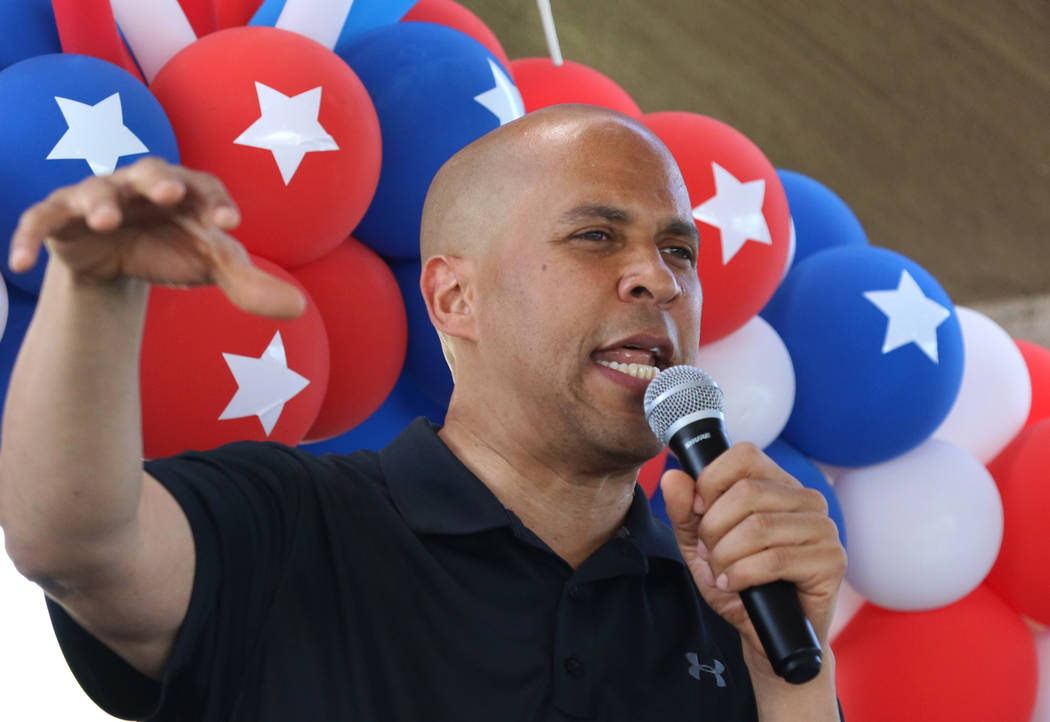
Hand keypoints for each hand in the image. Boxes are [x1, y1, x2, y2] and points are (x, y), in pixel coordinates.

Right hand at [8, 157, 304, 318]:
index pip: (207, 188)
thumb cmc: (175, 250)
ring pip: (94, 192)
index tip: (232, 227)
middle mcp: (140, 185)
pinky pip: (40, 222)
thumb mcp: (213, 268)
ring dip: (99, 203)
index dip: (218, 202)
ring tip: (107, 221)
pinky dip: (29, 238)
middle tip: (172, 194)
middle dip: (159, 182)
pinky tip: (19, 264)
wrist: (124, 260)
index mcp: (185, 190)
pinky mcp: (61, 219)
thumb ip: (251, 285)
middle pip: (150, 174)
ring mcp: (97, 198)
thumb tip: (300, 310)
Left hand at [661, 443, 845, 671]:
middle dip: (714, 529)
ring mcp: (824, 528)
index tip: (700, 512)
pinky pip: (776, 559)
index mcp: (778, 485)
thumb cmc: (737, 582)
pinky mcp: (831, 561)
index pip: (744, 456)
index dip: (712, 482)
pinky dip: (743, 575)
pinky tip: (736, 585)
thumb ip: (684, 511)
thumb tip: (673, 477)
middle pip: (746, 493)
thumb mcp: (698, 545)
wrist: (764, 634)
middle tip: (710, 554)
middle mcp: (807, 499)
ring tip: (723, 573)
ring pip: (758, 527)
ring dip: (726, 556)